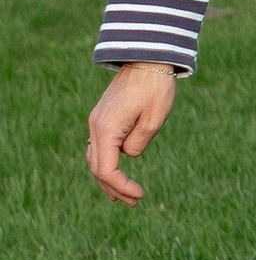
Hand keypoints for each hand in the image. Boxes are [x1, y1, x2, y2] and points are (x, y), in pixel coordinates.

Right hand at [88, 61, 175, 204]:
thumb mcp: (154, 119)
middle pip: (97, 167)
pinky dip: (107, 163)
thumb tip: (128, 155)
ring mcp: (97, 121)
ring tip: (125, 196)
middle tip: (135, 202)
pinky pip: (100, 146)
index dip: (122, 186)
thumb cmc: (155, 87)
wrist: (147, 57)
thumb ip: (139, 143)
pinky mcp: (104, 116)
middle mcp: (96, 126)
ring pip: (96, 158)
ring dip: (109, 178)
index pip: (106, 170)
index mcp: (107, 129)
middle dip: (115, 188)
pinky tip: (118, 171)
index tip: (140, 195)